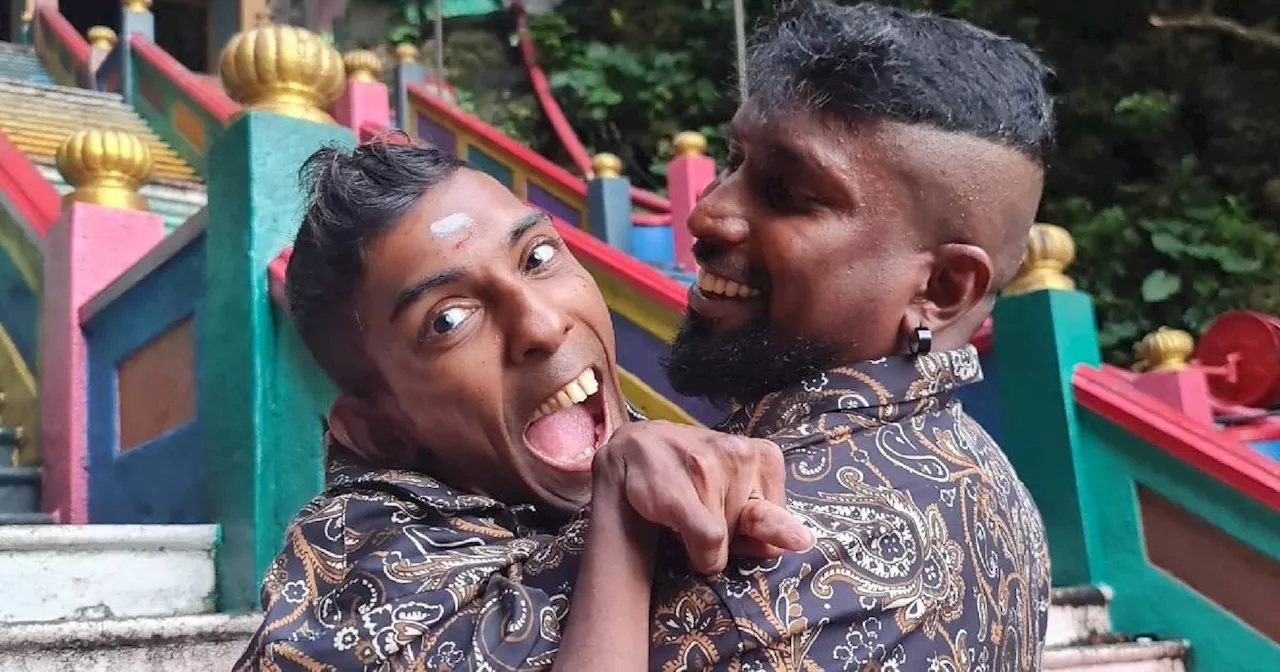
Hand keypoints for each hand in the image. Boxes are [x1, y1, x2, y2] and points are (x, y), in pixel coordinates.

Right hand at [592, 420, 812, 573]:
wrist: (634, 451)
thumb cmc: (692, 473)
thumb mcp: (739, 490)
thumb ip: (766, 518)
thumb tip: (801, 542)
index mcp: (765, 454)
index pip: (778, 521)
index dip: (753, 530)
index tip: (729, 515)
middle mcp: (741, 454)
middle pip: (751, 533)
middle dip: (728, 532)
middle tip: (700, 507)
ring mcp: (708, 471)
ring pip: (726, 543)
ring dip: (702, 540)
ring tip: (683, 506)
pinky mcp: (680, 494)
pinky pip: (709, 545)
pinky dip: (697, 554)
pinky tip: (677, 528)